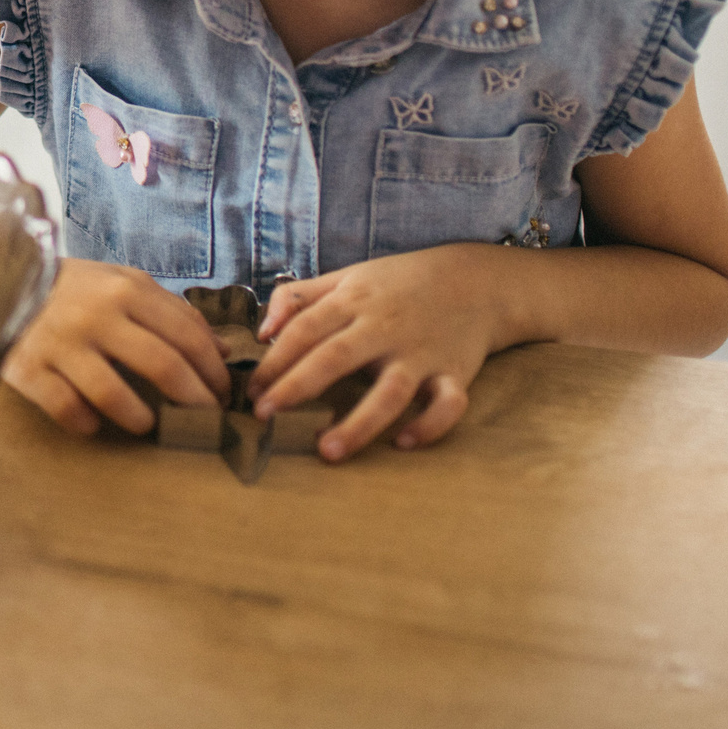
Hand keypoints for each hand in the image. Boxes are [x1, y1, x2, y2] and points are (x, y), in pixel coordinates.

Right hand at [1, 260, 233, 436]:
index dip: (213, 371)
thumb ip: (172, 310)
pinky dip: (86, 424)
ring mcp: (61, 343)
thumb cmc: (74, 288)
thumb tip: (222, 348)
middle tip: (206, 419)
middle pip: (163, 367)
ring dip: (141, 419)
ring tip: (148, 423)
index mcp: (125, 288)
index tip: (223, 392)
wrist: (1, 280)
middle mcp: (96, 314)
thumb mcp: (123, 282)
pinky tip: (93, 423)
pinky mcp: (29, 369)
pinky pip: (67, 410)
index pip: (187, 336)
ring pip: (115, 397)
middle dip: (195, 400)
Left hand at [248, 245, 507, 461]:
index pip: (305, 330)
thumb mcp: (347, 277)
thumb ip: (298, 298)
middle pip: (336, 357)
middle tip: (264, 416)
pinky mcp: (455, 373)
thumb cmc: (399, 284)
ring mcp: (421, 352)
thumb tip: (262, 333)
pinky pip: (448, 405)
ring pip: (389, 392)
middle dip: (297, 387)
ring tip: (326, 451)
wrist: (476, 280)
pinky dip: (430, 426)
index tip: (251, 392)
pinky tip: (403, 444)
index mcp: (354, 302)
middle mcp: (385, 327)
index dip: (274, 361)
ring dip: (358, 423)